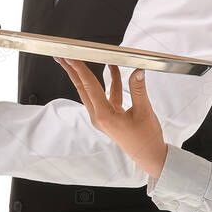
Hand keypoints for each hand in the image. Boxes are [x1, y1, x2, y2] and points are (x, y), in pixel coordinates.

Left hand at [56, 57, 168, 177]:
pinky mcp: (110, 115)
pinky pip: (106, 95)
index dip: (80, 69)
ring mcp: (103, 116)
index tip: (70, 57)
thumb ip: (139, 89)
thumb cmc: (146, 138)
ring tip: (79, 59)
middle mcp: (99, 116)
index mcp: (104, 115)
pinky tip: (112, 69)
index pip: (89, 86)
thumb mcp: (144, 111)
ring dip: (87, 75)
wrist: (149, 155)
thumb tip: (137, 70)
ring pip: (92, 91)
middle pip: (82, 88)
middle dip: (72, 71)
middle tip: (63, 56)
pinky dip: (109, 82)